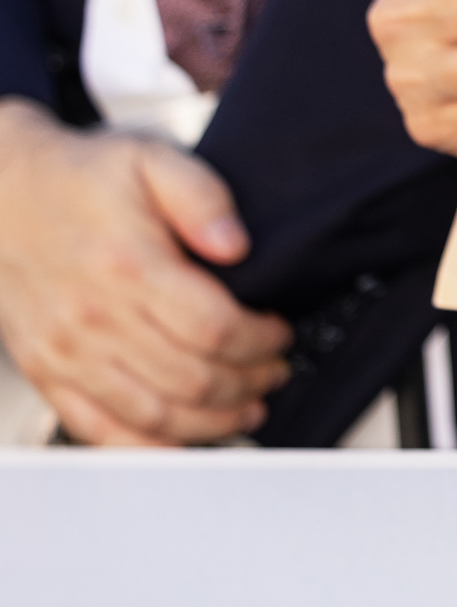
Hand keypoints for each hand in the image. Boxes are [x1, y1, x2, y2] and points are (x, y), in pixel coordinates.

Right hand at [0, 99, 289, 445]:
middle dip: (249, 382)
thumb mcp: (150, 159)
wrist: (5, 196)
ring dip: (212, 422)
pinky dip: (148, 446)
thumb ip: (203, 197)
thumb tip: (237, 244)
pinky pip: (100, 431)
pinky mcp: (48, 373)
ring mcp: (68, 353)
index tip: (279, 333)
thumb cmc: (80, 180)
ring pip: (154, 415)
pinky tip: (183, 438)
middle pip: (192, 379)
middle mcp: (95, 318)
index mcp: (129, 266)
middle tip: (272, 371)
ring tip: (246, 407)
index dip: (261, 341)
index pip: (214, 329)